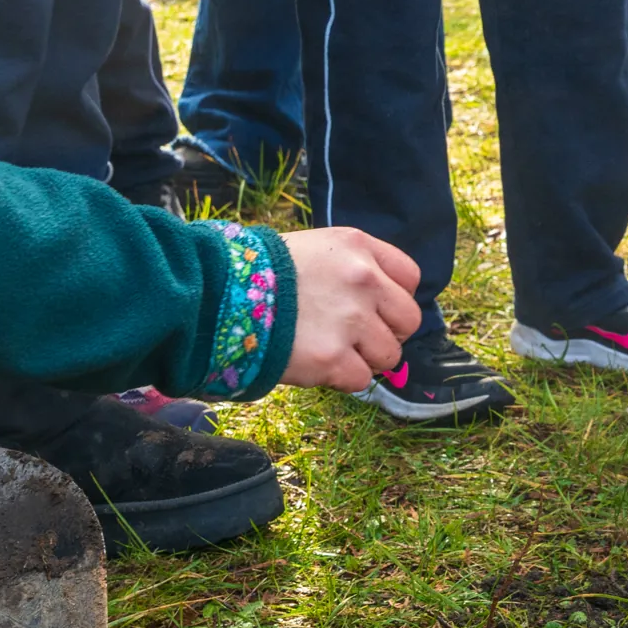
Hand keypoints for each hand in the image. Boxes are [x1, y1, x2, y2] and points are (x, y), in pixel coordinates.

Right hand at [277, 228, 422, 391]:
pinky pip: (361, 379)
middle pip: (408, 320)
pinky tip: (317, 365)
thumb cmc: (261, 272)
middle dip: (386, 332)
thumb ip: (352, 267)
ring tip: (331, 350)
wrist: (217, 295)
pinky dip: (342, 379)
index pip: (410, 277)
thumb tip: (380, 302)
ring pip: (389, 355)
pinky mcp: (333, 359)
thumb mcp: (314, 248)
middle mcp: (363, 280)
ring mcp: (351, 321)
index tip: (374, 309)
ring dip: (364, 358)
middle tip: (355, 337)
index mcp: (358, 248)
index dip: (393, 299)